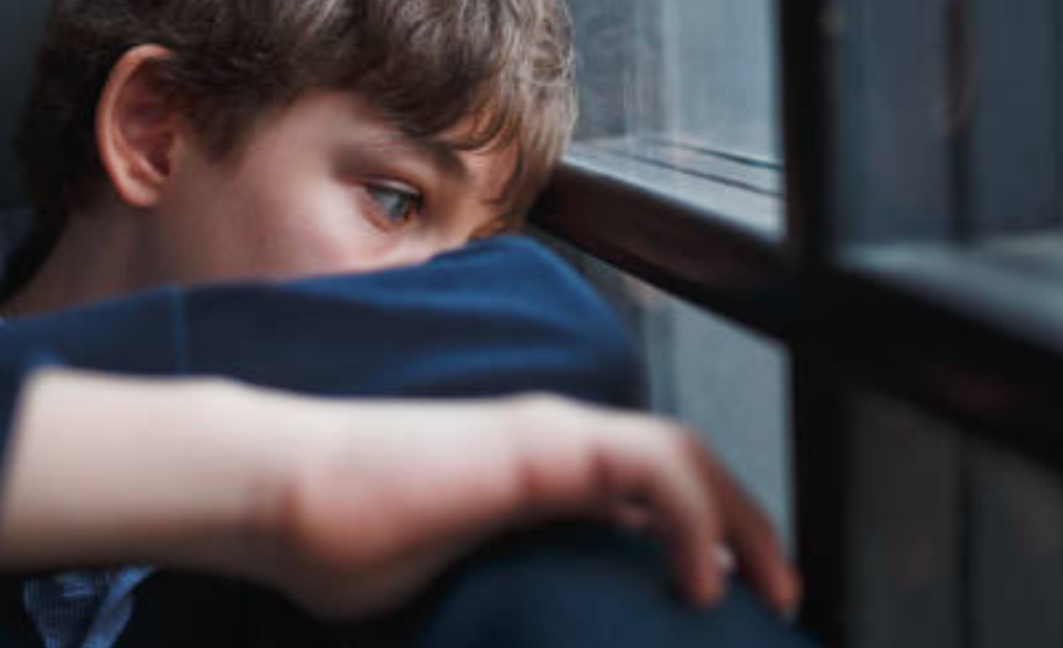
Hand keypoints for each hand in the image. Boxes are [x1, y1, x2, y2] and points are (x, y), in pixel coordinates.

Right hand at [253, 391, 800, 618]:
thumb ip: (506, 597)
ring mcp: (547, 435)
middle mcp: (552, 443)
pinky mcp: (538, 444)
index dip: (701, 537)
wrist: (284, 495)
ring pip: (681, 452)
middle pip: (681, 465)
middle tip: (779, 594)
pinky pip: (649, 464)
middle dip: (744, 524)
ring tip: (769, 586)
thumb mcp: (450, 586)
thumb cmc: (343, 545)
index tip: (727, 601)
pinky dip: (697, 516)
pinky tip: (703, 578)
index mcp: (535, 478)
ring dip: (740, 515)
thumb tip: (527, 643)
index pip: (646, 494)